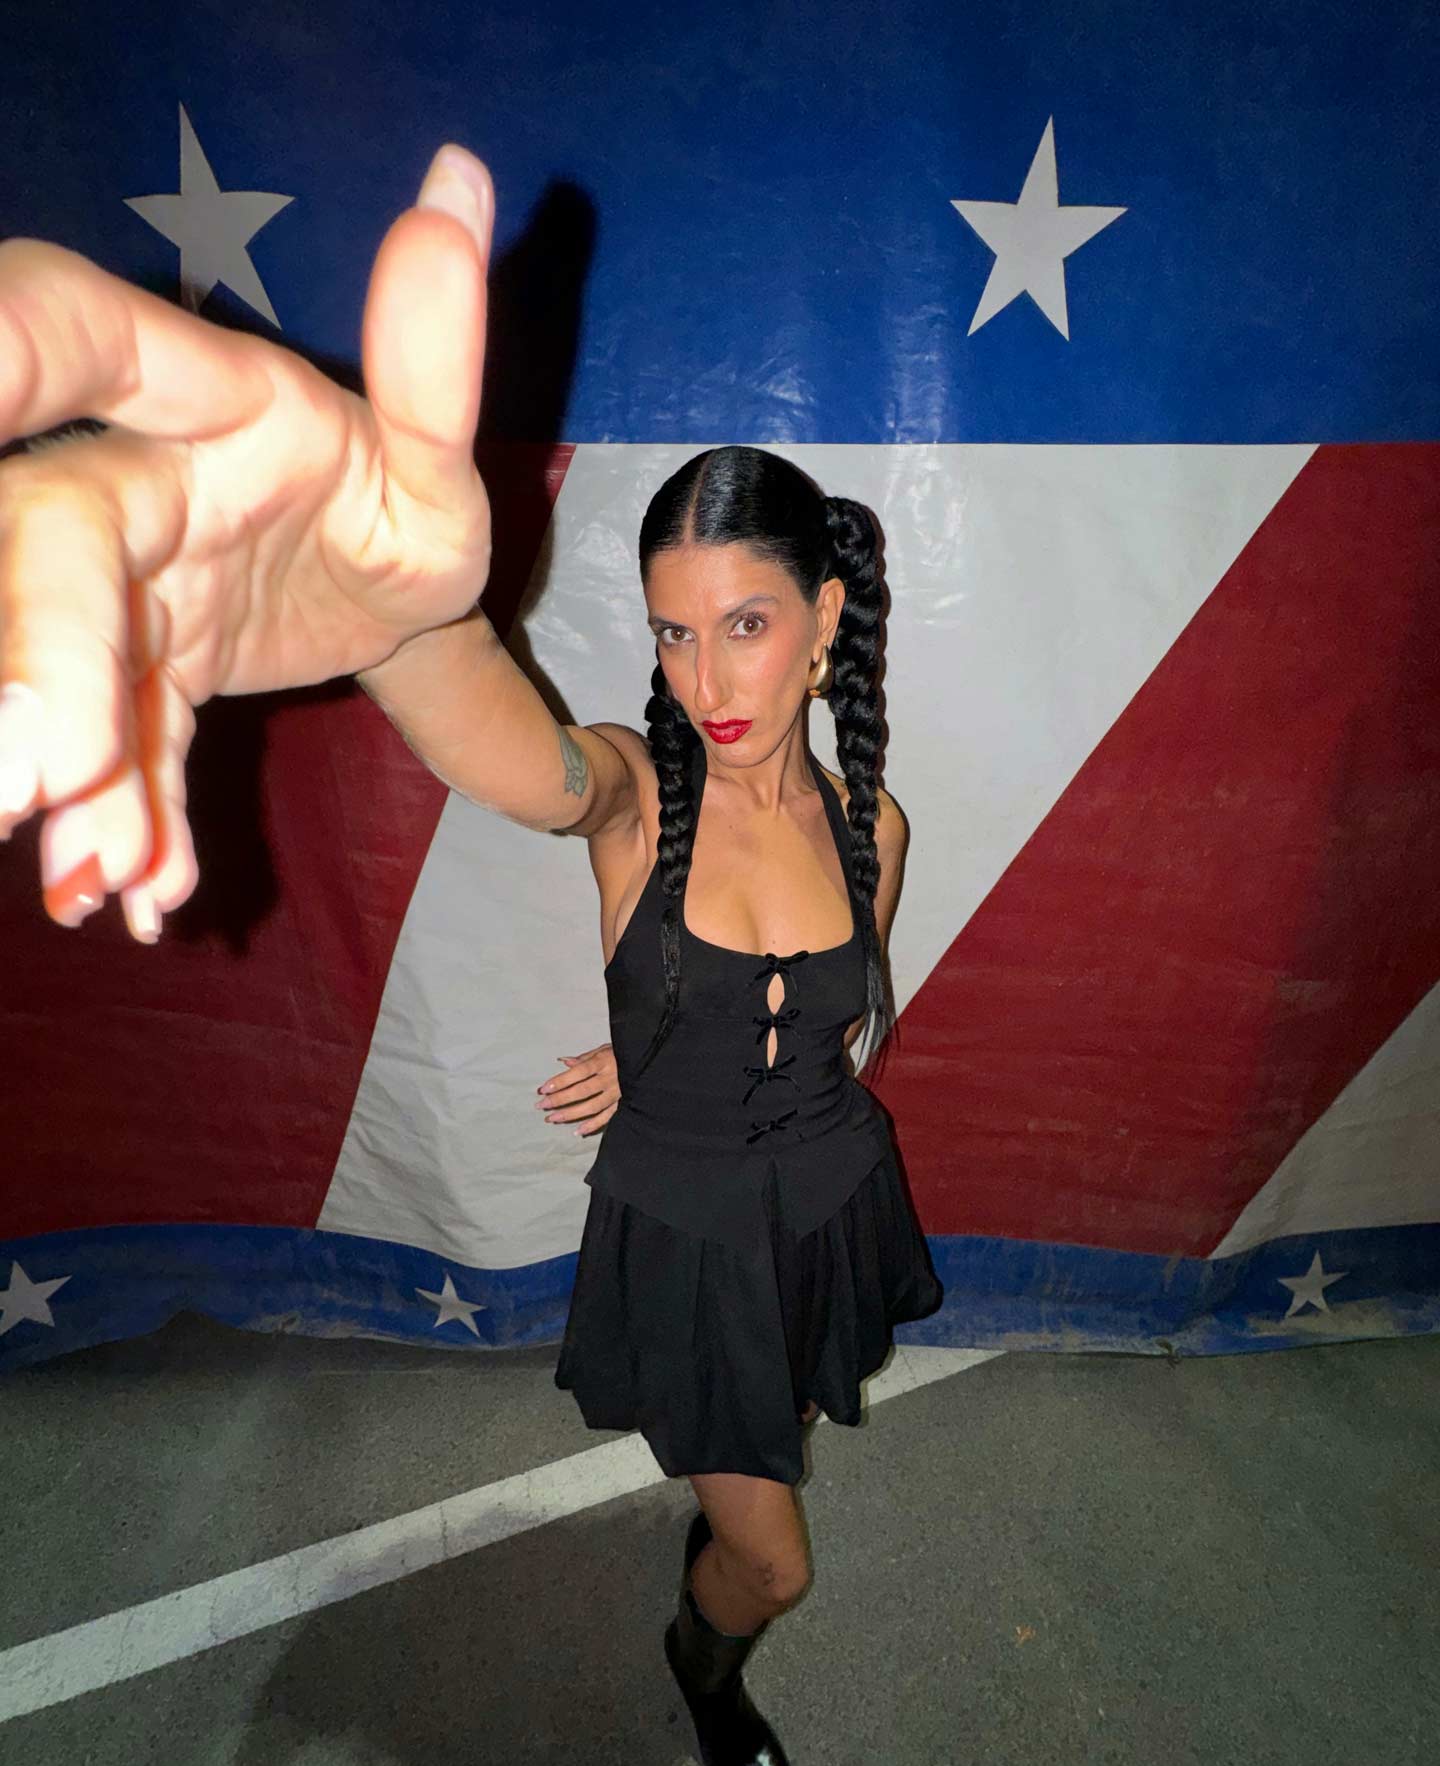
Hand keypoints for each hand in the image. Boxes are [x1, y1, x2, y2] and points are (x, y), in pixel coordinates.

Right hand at [0, 143, 496, 939]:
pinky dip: (125, 822)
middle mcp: (132, 487)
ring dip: (74, 765)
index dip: (8, 346)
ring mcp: (118, 593)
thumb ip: (434, 356)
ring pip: (54, 655)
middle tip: (34, 773)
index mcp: (205, 404)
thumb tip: (465, 183)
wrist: (383, 606)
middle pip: (40, 535)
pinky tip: (140, 894)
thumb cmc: (397, 511)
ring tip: (102, 868)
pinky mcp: (129, 684)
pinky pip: (113, 751)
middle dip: (32, 646)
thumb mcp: (435, 463)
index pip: (76, 338)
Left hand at [534, 1045, 619, 1137]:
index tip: (543, 1089)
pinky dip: (593, 1125)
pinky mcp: (625, 1104)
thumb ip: (585, 1057)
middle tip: (541, 1106)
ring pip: (592, 1106)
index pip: (578, 1072)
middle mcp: (611, 1078)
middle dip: (559, 1099)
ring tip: (553, 1119)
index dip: (560, 1081)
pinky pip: (607, 1117)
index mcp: (604, 1061)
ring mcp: (618, 1093)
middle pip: (581, 1091)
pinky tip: (578, 1131)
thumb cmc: (627, 1052)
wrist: (654, 1061)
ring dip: (571, 1114)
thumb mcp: (606, 1048)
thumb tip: (563, 1062)